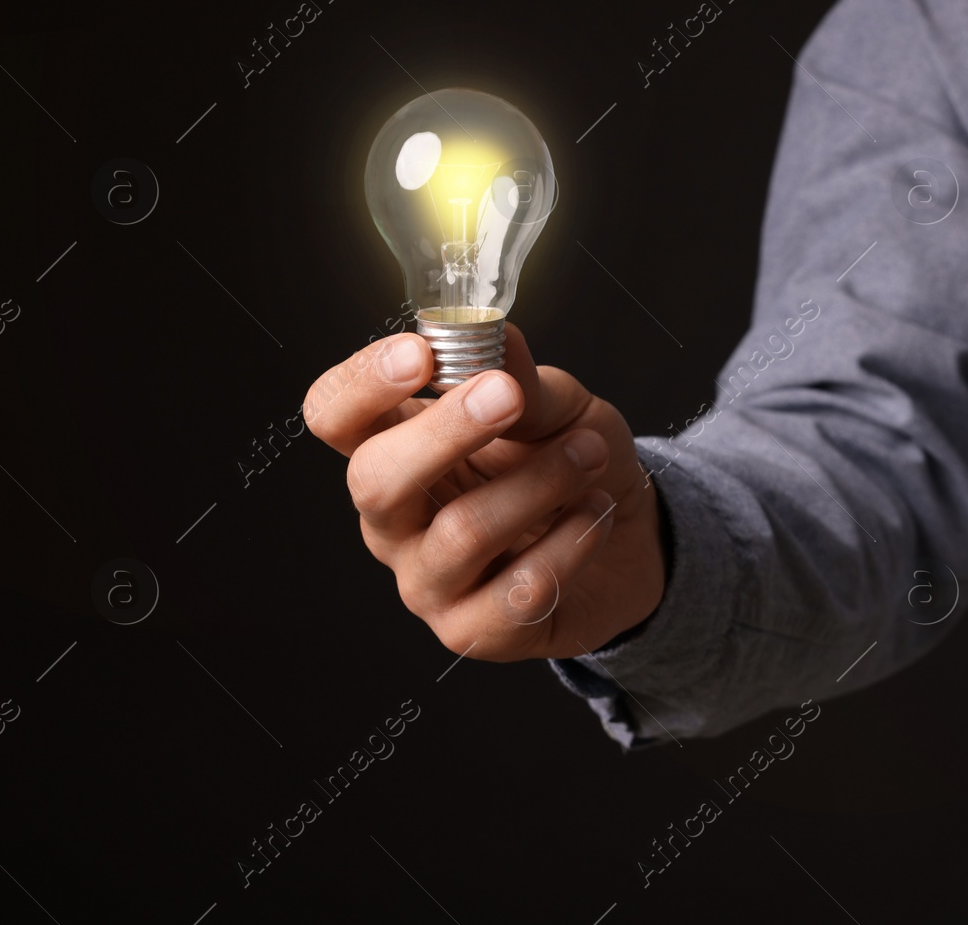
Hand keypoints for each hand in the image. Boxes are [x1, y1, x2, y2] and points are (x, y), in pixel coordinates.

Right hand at [304, 325, 665, 660]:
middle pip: (372, 479)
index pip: (334, 413)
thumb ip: (522, 377)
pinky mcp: (474, 631)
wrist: (633, 538)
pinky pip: (516, 590)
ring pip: (461, 534)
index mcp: (394, 445)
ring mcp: (427, 581)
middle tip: (508, 396)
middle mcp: (394, 517)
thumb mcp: (558, 405)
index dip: (362, 383)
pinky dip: (570, 543)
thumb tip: (493, 337)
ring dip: (539, 482)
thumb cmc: (573, 459)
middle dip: (444, 432)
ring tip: (590, 453)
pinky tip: (596, 514)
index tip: (421, 353)